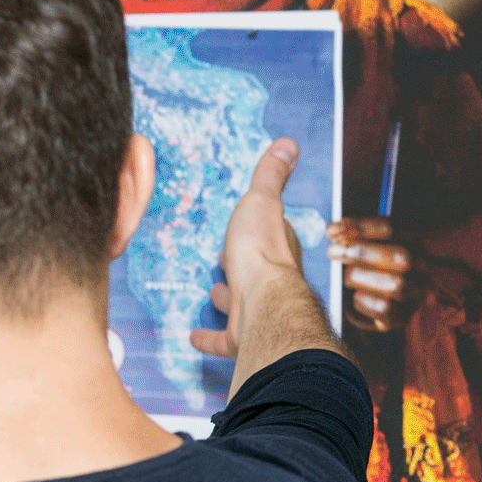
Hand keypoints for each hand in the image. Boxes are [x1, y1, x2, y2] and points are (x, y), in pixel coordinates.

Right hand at [189, 138, 343, 390]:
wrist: (262, 305)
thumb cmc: (260, 251)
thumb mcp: (261, 201)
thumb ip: (270, 175)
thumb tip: (289, 143)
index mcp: (276, 248)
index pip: (271, 235)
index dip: (260, 230)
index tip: (248, 227)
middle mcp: (272, 281)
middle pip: (258, 271)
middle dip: (243, 265)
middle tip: (226, 261)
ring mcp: (258, 312)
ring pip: (243, 304)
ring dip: (229, 298)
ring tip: (214, 292)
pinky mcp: (243, 338)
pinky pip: (224, 338)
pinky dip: (209, 337)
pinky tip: (193, 337)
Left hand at [327, 217, 423, 331]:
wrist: (367, 307)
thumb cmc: (363, 270)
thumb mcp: (359, 249)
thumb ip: (350, 238)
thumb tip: (335, 231)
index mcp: (412, 243)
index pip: (391, 229)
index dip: (360, 228)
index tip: (332, 231)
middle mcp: (420, 268)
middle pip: (400, 257)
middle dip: (363, 253)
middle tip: (333, 252)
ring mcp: (414, 294)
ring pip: (396, 284)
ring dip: (362, 277)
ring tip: (345, 278)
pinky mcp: (402, 317)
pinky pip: (384, 308)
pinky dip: (364, 301)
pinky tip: (355, 296)